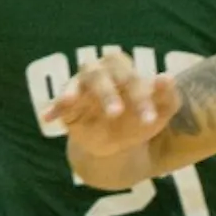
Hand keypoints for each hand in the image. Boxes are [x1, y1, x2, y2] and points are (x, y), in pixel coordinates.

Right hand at [45, 53, 179, 157]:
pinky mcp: (66, 106)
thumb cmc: (140, 118)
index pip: (130, 76)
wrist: (119, 145)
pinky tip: (48, 117)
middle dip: (108, 93)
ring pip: (77, 83)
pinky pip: (58, 103)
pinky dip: (54, 107)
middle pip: (100, 74)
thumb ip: (167, 95)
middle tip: (116, 113)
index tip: (149, 119)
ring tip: (73, 102)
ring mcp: (80, 88)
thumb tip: (166, 77)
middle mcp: (100, 73)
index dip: (140, 96)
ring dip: (77, 92)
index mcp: (124, 70)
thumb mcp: (159, 112)